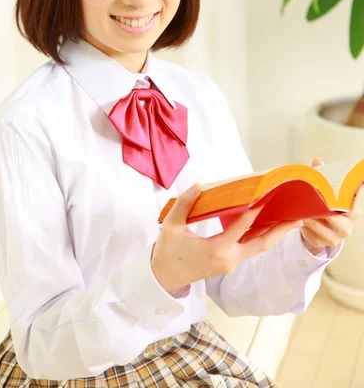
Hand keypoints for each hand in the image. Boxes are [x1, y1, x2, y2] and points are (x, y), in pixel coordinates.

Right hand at [151, 183, 302, 295]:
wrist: (165, 278)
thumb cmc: (168, 252)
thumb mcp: (172, 226)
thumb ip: (185, 204)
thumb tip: (198, 186)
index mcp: (215, 249)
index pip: (240, 228)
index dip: (254, 211)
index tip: (266, 198)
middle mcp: (228, 258)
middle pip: (260, 244)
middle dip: (280, 231)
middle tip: (297, 218)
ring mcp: (230, 263)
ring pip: (257, 247)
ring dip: (274, 234)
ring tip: (291, 220)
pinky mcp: (229, 263)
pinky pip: (249, 248)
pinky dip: (260, 236)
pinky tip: (268, 225)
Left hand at [299, 157, 361, 255]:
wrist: (324, 227)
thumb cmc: (328, 207)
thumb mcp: (329, 192)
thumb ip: (324, 177)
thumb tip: (317, 161)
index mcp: (353, 213)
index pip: (346, 205)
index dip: (333, 197)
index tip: (322, 190)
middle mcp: (346, 227)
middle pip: (331, 217)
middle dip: (317, 206)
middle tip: (306, 196)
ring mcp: (333, 238)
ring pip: (316, 225)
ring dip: (306, 214)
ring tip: (298, 204)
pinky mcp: (320, 243)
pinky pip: (308, 232)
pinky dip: (301, 223)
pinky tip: (296, 215)